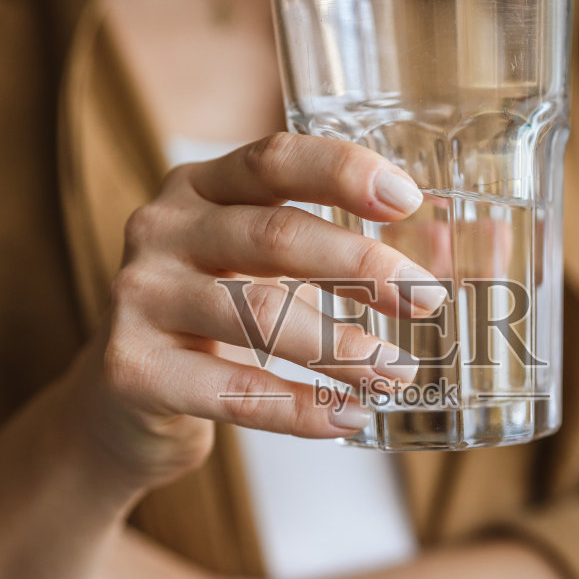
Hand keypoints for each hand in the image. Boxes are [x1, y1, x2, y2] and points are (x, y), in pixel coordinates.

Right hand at [61, 134, 444, 490]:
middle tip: (427, 300)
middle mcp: (161, 229)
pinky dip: (300, 410)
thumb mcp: (264, 274)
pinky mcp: (131, 367)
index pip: (273, 159)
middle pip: (274, 235)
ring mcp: (138, 296)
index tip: (409, 199)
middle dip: (362, 267)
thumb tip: (458, 251)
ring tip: (397, 374)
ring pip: (258, 314)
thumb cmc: (217, 326)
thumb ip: (340, 256)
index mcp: (199, 188)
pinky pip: (232, 390)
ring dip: (341, 348)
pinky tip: (348, 418)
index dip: (342, 171)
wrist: (120, 408)